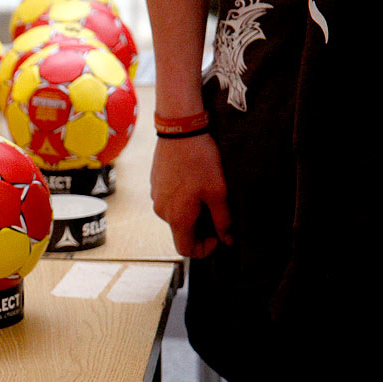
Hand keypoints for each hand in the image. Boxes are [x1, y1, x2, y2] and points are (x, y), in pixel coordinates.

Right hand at [150, 133, 233, 257]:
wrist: (179, 132)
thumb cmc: (199, 161)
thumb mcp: (218, 192)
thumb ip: (222, 220)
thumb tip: (227, 239)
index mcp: (177, 217)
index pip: (186, 249)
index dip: (204, 249)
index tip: (217, 237)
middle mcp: (162, 212)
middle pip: (181, 232)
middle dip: (200, 228)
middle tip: (217, 211)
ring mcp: (156, 198)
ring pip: (175, 216)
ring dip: (191, 213)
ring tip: (206, 193)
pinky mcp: (155, 186)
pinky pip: (169, 202)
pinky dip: (182, 200)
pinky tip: (194, 182)